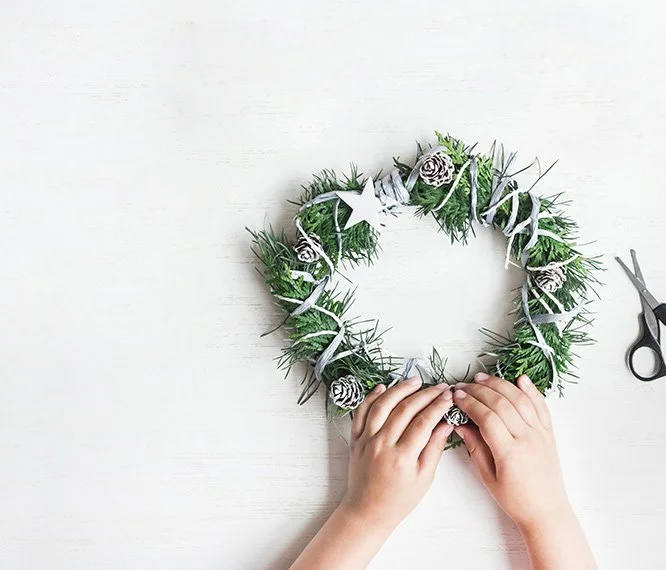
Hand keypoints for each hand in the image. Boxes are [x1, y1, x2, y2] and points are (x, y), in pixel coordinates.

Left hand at [290, 378, 454, 569]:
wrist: (367, 511)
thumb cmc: (399, 499)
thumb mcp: (424, 478)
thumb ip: (435, 448)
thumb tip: (446, 423)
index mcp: (402, 457)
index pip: (424, 421)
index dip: (437, 405)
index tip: (448, 396)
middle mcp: (382, 445)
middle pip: (405, 409)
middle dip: (425, 394)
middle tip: (438, 387)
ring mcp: (366, 440)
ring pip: (382, 404)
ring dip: (399, 389)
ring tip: (415, 381)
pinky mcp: (355, 438)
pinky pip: (361, 412)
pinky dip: (371, 397)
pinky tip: (383, 387)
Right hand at [453, 373, 595, 569]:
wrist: (546, 511)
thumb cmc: (515, 499)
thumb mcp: (487, 477)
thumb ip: (475, 447)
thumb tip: (460, 424)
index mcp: (510, 452)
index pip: (487, 417)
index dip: (469, 403)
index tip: (456, 397)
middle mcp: (527, 438)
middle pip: (502, 403)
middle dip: (479, 391)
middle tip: (463, 386)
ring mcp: (540, 434)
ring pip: (520, 399)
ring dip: (500, 384)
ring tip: (482, 378)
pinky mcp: (549, 433)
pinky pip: (541, 406)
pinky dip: (531, 390)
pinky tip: (520, 378)